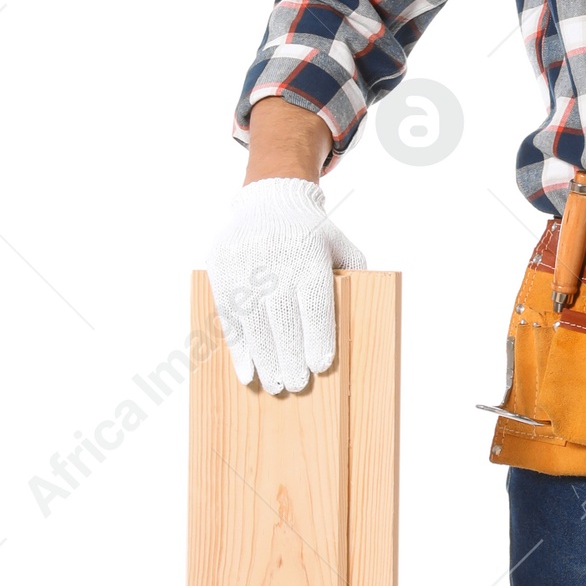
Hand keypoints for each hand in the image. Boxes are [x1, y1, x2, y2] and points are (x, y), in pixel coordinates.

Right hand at [208, 178, 366, 394]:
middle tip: (296, 384)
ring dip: (264, 359)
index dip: (317, 338)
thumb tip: (364, 318)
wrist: (271, 200)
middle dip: (289, 357)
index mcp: (309, 254)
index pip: (315, 304)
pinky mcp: (222, 271)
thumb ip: (354, 277)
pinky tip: (247, 372)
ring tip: (275, 385)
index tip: (320, 366)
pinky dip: (238, 349)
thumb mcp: (341, 247)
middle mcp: (276, 259)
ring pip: (254, 323)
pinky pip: (229, 317)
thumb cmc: (314, 234)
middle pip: (284, 319)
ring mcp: (245, 265)